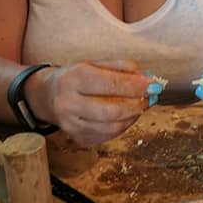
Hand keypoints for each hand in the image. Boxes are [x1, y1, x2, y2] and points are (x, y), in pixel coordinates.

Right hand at [35, 60, 149, 146]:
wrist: (48, 96)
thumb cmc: (77, 77)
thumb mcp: (96, 63)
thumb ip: (122, 68)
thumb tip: (148, 79)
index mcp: (73, 78)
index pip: (111, 84)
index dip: (136, 86)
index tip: (153, 85)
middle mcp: (68, 103)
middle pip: (113, 111)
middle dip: (137, 104)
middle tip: (150, 98)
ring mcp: (70, 125)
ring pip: (113, 127)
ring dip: (133, 117)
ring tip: (139, 106)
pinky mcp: (76, 138)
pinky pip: (108, 136)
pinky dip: (123, 126)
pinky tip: (125, 116)